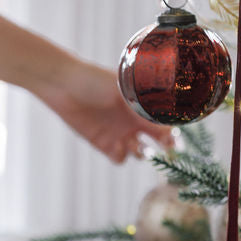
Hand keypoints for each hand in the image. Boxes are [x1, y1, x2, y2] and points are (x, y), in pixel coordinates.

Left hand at [37, 59, 173, 164]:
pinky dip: (121, 156)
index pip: (166, 122)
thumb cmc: (96, 81)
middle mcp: (135, 121)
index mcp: (144, 105)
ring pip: (140, 152)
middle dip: (165, 147)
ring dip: (141, 153)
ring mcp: (120, 132)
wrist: (66, 87)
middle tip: (167, 150)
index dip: (173, 132)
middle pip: (158, 141)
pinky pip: (119, 158)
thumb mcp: (123, 91)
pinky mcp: (103, 143)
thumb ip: (144, 104)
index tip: (175, 137)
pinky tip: (118, 147)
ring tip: (136, 146)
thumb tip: (167, 119)